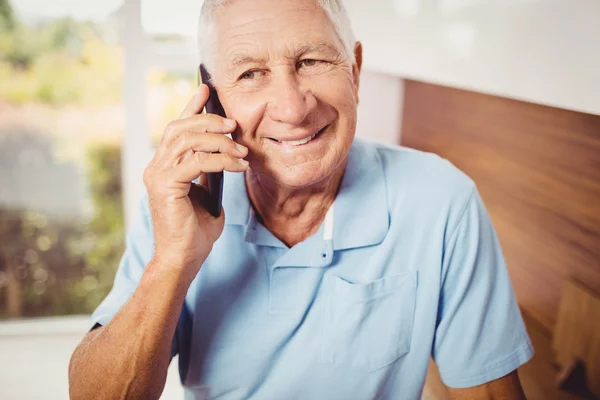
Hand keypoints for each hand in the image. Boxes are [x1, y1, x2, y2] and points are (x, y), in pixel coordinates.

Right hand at [143, 84, 247, 280]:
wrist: (185, 257)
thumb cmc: (197, 229)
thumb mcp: (207, 192)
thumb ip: (209, 170)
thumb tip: (226, 150)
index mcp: (164, 165)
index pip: (177, 128)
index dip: (191, 107)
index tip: (207, 90)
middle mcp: (156, 166)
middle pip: (180, 128)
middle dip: (209, 120)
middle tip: (233, 123)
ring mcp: (157, 175)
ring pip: (187, 140)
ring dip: (218, 140)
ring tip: (240, 148)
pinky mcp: (164, 185)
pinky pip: (195, 161)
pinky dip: (220, 160)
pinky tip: (238, 166)